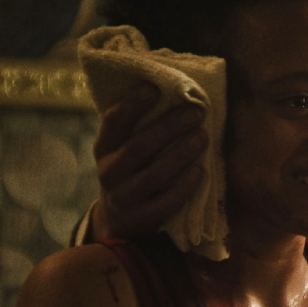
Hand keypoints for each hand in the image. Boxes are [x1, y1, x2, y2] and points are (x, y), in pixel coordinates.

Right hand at [91, 81, 207, 239]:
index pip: (114, 122)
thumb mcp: (124, 147)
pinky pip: (166, 202)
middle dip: (168, 128)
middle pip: (138, 147)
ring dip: (180, 154)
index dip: (132, 104)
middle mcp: (109, 172)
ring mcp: (124, 198)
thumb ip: (140, 124)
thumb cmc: (132, 169)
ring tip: (203, 137)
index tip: (154, 87)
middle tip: (195, 112)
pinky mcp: (142, 219)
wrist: (119, 219)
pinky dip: (184, 186)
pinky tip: (201, 171)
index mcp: (104, 147)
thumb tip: (176, 90)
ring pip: (153, 175)